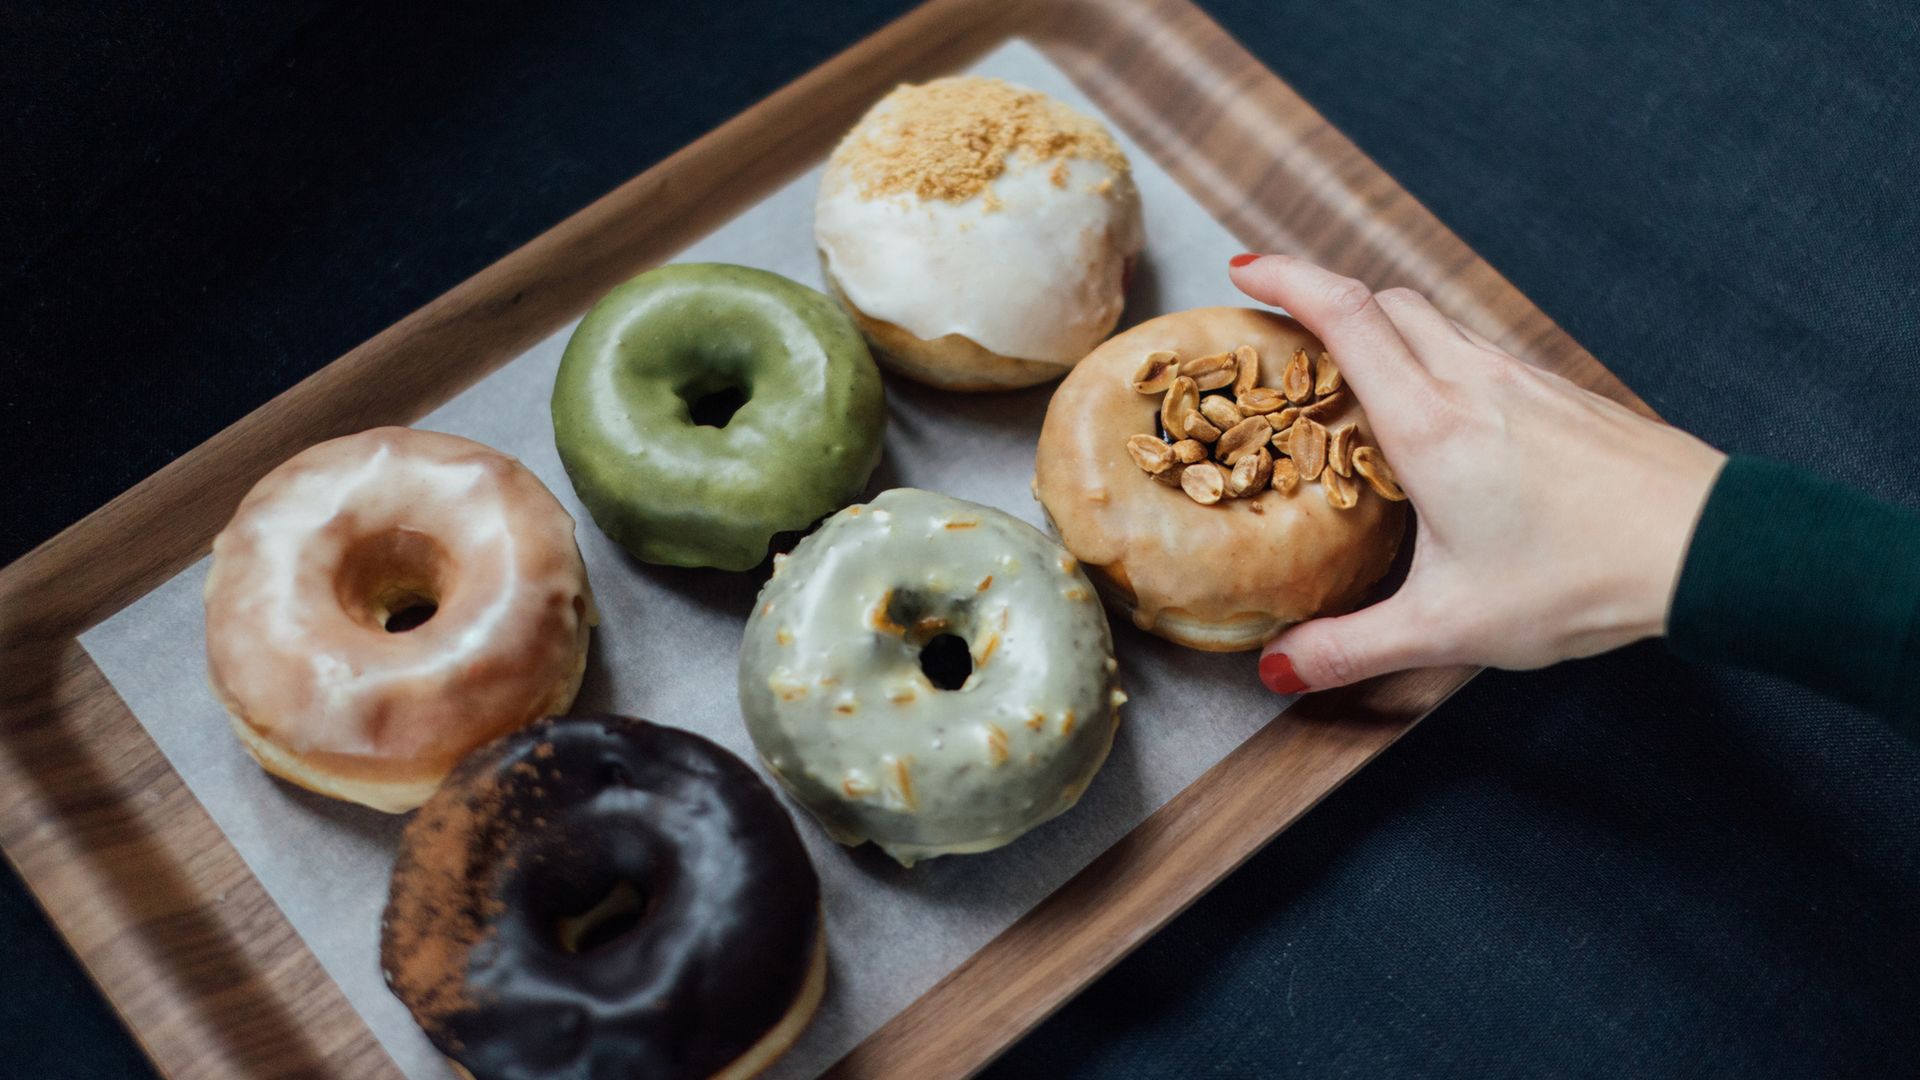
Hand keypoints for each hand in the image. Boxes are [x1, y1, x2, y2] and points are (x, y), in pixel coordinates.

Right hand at [1227, 254, 1727, 693]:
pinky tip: (1440, 415)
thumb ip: (1353, 646)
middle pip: (1385, 301)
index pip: (1345, 315)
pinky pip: (1480, 354)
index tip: (1242, 271)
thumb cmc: (1583, 579)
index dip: (1286, 280)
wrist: (1706, 547)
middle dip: (1323, 296)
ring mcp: (1524, 381)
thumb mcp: (1450, 626)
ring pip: (1436, 323)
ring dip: (1382, 327)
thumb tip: (1282, 668)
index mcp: (1431, 424)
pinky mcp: (1561, 396)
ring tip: (1350, 373)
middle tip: (1281, 327)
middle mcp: (1474, 383)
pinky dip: (1435, 358)